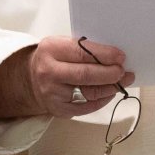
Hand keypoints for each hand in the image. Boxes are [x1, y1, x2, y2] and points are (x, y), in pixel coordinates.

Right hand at [0, 35, 134, 119]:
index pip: (83, 53)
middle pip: (86, 75)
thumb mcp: (62, 45)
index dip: (105, 55)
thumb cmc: (53, 59)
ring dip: (110, 88)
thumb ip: (84, 49)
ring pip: (88, 93)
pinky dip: (102, 100)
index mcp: (51, 49)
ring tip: (122, 82)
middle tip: (124, 72)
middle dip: (110, 74)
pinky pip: (86, 107)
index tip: (121, 57)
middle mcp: (49, 72)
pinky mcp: (59, 110)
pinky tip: (109, 93)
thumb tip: (115, 57)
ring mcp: (53, 94)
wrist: (30, 79)